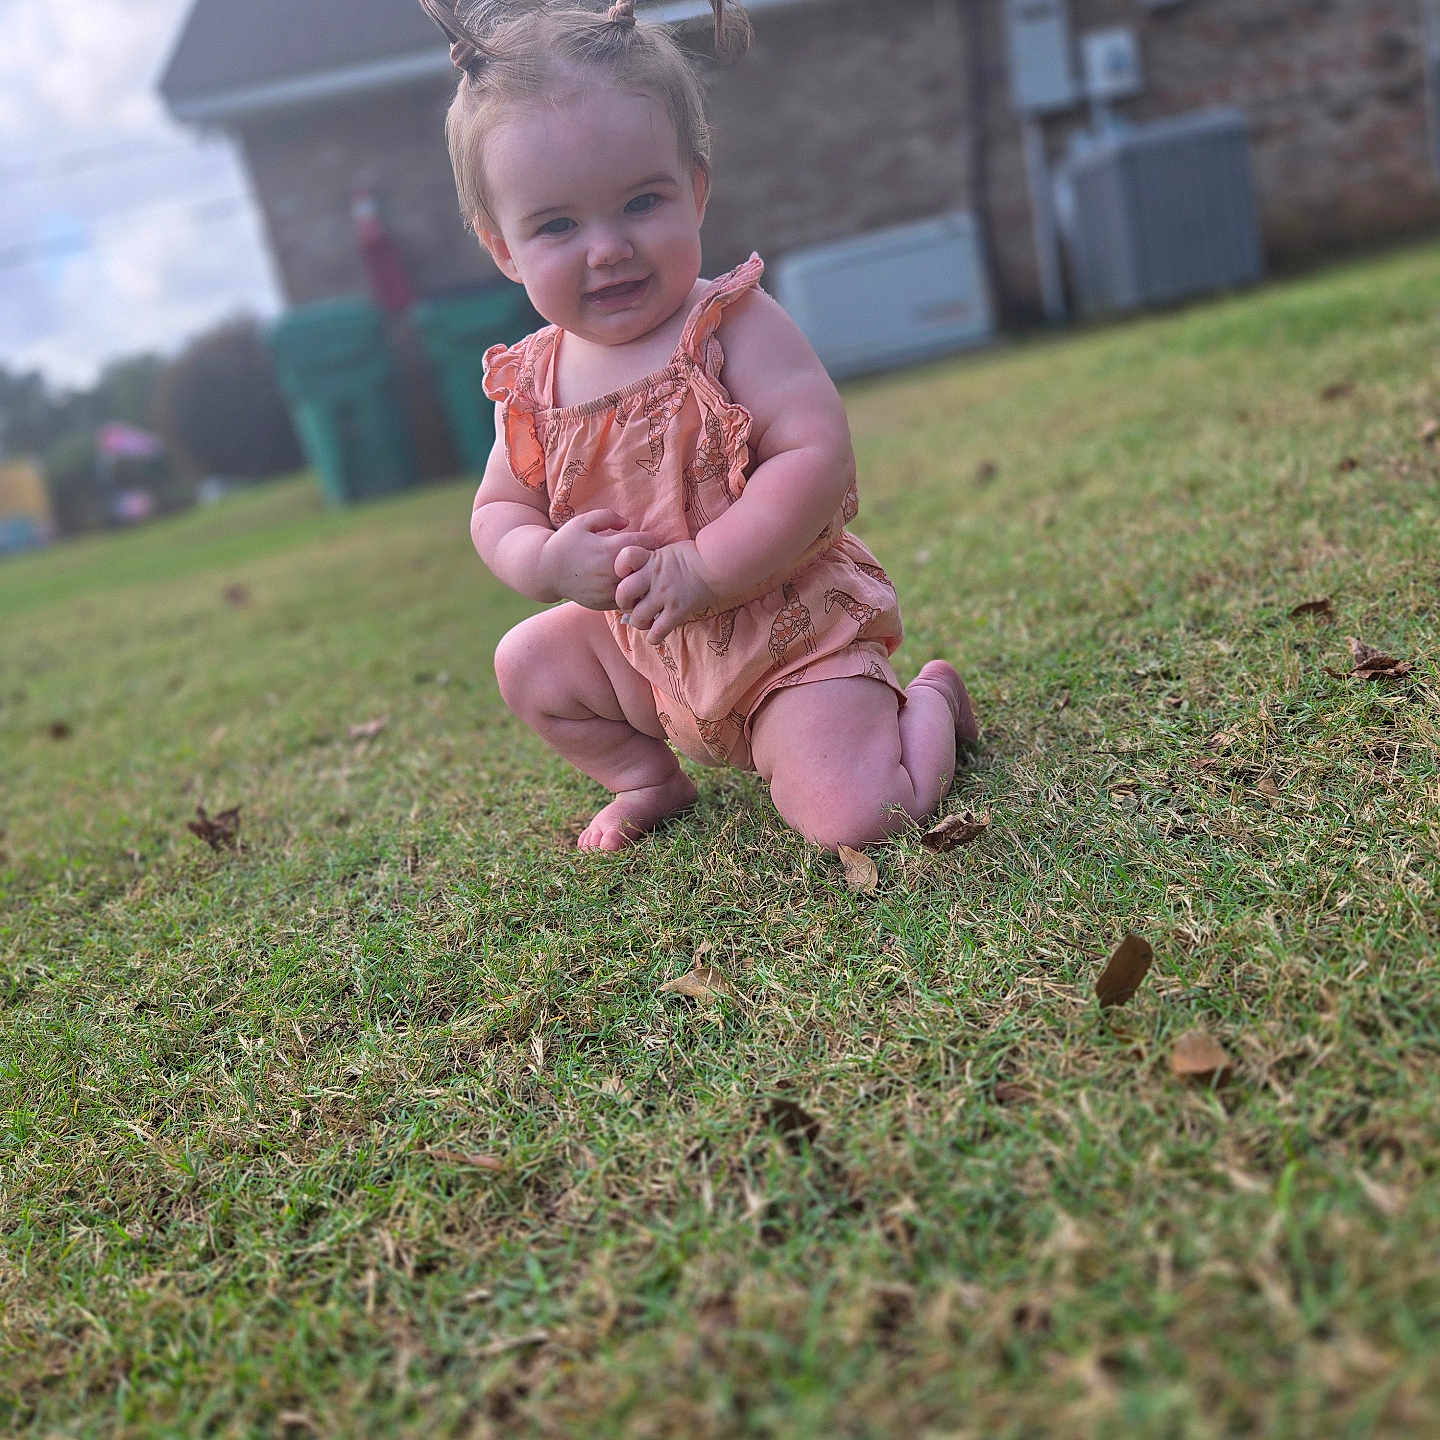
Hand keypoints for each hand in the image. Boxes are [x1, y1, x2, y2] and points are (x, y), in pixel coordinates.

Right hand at [539, 510, 654, 609]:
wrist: (546, 571)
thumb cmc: (566, 542)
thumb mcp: (583, 521)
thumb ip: (608, 516)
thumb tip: (627, 523)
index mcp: (610, 549)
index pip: (647, 542)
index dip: (652, 539)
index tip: (651, 539)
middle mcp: (612, 572)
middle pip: (648, 566)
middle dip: (651, 560)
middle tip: (652, 556)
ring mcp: (609, 591)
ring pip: (640, 587)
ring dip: (643, 579)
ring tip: (642, 571)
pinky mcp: (606, 604)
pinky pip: (628, 599)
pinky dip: (632, 593)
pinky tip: (628, 584)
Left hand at [613, 540, 719, 644]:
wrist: (718, 566)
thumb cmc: (694, 557)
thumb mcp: (667, 550)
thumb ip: (649, 559)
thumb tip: (634, 568)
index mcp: (651, 559)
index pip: (624, 558)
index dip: (620, 567)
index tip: (625, 574)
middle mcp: (655, 577)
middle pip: (623, 593)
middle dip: (623, 603)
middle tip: (631, 605)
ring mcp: (666, 595)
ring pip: (637, 617)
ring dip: (638, 622)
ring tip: (645, 621)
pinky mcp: (678, 611)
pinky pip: (657, 632)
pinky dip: (653, 637)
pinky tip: (656, 634)